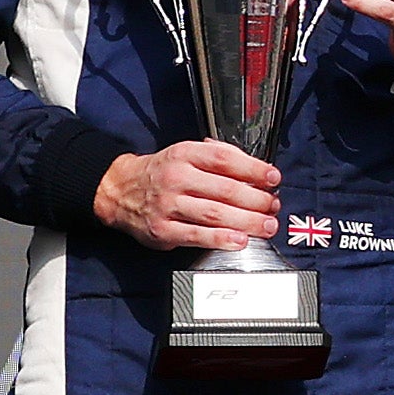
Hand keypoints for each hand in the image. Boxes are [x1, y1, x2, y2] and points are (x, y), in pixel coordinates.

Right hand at [95, 139, 283, 252]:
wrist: (120, 190)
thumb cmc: (162, 173)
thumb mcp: (186, 154)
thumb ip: (219, 157)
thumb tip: (256, 170)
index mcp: (185, 155)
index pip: (225, 159)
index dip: (254, 169)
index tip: (273, 178)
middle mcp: (176, 178)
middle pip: (226, 190)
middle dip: (257, 200)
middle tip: (273, 206)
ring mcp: (168, 205)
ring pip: (216, 214)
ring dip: (247, 221)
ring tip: (266, 225)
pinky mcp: (163, 229)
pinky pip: (198, 236)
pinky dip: (222, 239)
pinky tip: (240, 240)